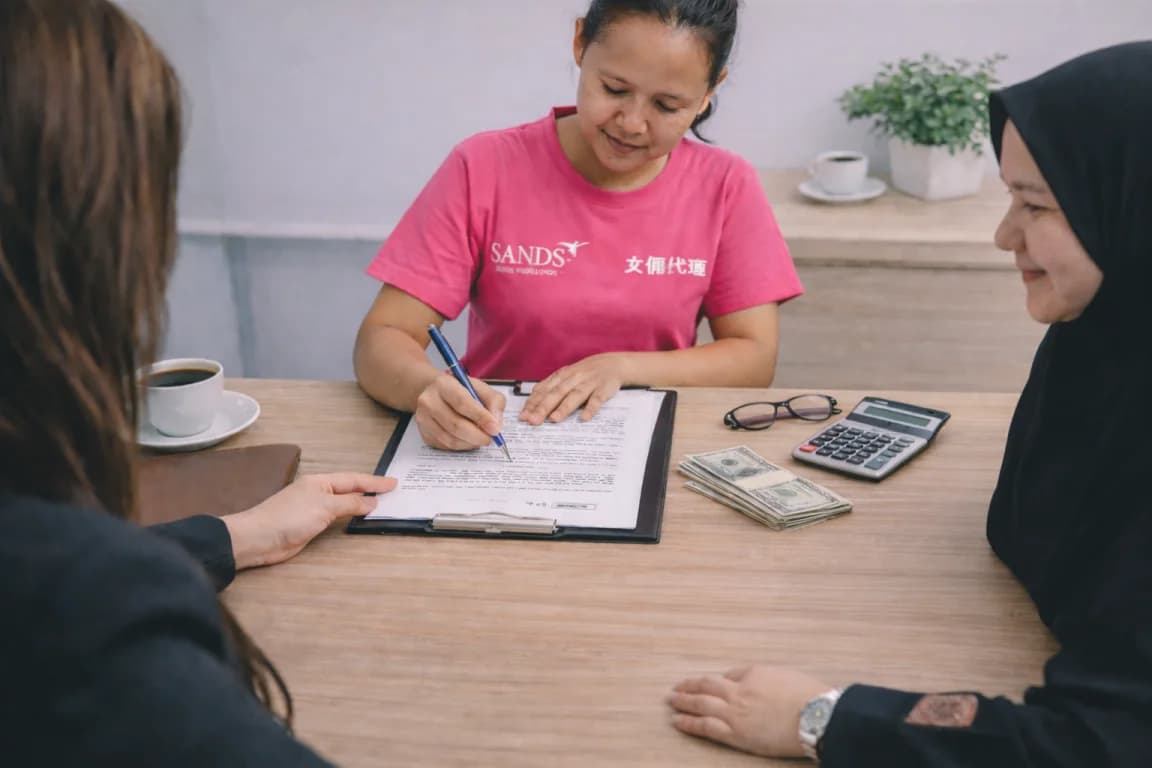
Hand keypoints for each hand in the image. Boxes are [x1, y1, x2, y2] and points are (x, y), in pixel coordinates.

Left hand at [222, 473, 397, 569]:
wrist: (259, 538)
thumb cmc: (288, 517)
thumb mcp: (324, 506)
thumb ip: (350, 503)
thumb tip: (372, 501)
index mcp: (321, 482)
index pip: (354, 479)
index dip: (374, 482)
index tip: (393, 483)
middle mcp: (318, 492)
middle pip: (350, 489)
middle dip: (370, 490)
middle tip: (392, 491)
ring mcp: (314, 509)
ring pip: (344, 504)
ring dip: (362, 503)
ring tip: (381, 504)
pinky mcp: (310, 525)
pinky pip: (337, 518)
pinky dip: (350, 516)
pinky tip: (358, 519)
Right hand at [414, 373, 505, 450]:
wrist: (436, 394)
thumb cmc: (461, 391)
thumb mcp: (481, 388)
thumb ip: (493, 402)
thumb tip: (496, 424)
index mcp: (443, 384)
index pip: (462, 402)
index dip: (480, 417)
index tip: (495, 429)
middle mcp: (429, 401)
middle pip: (455, 424)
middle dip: (477, 435)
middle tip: (491, 438)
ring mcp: (423, 419)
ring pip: (450, 439)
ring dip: (471, 443)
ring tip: (481, 438)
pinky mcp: (424, 434)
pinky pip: (446, 446)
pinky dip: (462, 446)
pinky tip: (469, 439)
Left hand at [520, 353, 629, 424]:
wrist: (612, 364)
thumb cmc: (585, 373)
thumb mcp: (566, 376)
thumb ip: (550, 388)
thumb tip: (531, 403)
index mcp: (562, 376)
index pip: (544, 390)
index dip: (533, 403)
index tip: (523, 416)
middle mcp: (573, 378)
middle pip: (556, 393)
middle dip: (543, 407)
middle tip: (533, 421)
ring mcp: (589, 383)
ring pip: (575, 396)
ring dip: (564, 407)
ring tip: (554, 419)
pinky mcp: (603, 389)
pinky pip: (597, 399)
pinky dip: (591, 408)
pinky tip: (584, 418)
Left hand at [667, 665, 831, 758]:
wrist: (816, 715)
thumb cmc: (808, 696)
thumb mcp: (785, 676)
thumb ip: (766, 678)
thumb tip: (755, 683)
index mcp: (752, 674)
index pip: (729, 675)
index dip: (717, 681)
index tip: (708, 685)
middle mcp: (739, 691)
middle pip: (707, 686)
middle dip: (689, 687)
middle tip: (675, 689)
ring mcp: (736, 712)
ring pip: (701, 704)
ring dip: (684, 702)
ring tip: (671, 701)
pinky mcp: (736, 733)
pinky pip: (706, 727)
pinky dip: (690, 723)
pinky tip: (678, 722)